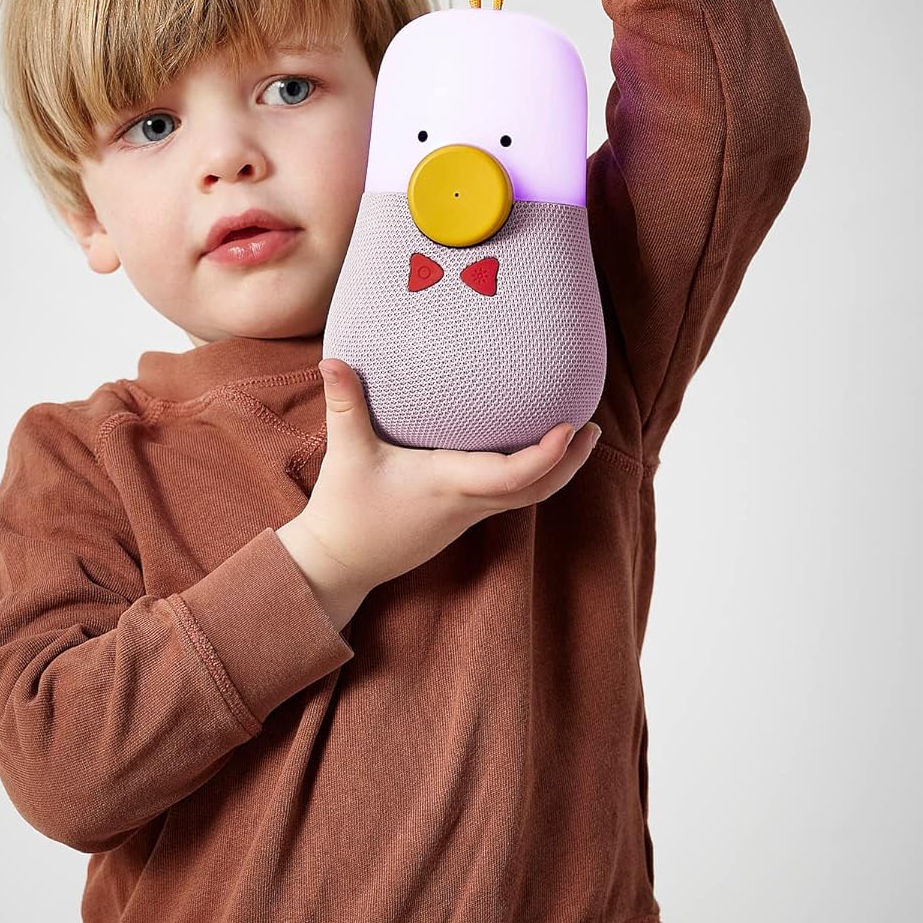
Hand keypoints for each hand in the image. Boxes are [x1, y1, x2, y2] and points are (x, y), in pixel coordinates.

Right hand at [282, 358, 601, 606]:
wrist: (340, 564)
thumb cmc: (345, 510)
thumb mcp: (346, 454)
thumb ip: (344, 404)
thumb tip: (331, 358)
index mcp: (447, 484)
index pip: (512, 475)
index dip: (548, 455)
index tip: (571, 427)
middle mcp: (466, 502)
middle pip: (537, 490)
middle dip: (570, 461)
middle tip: (591, 426)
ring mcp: (466, 515)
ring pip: (527, 497)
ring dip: (557, 470)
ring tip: (576, 435)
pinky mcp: (459, 519)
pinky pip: (508, 498)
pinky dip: (531, 476)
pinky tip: (531, 453)